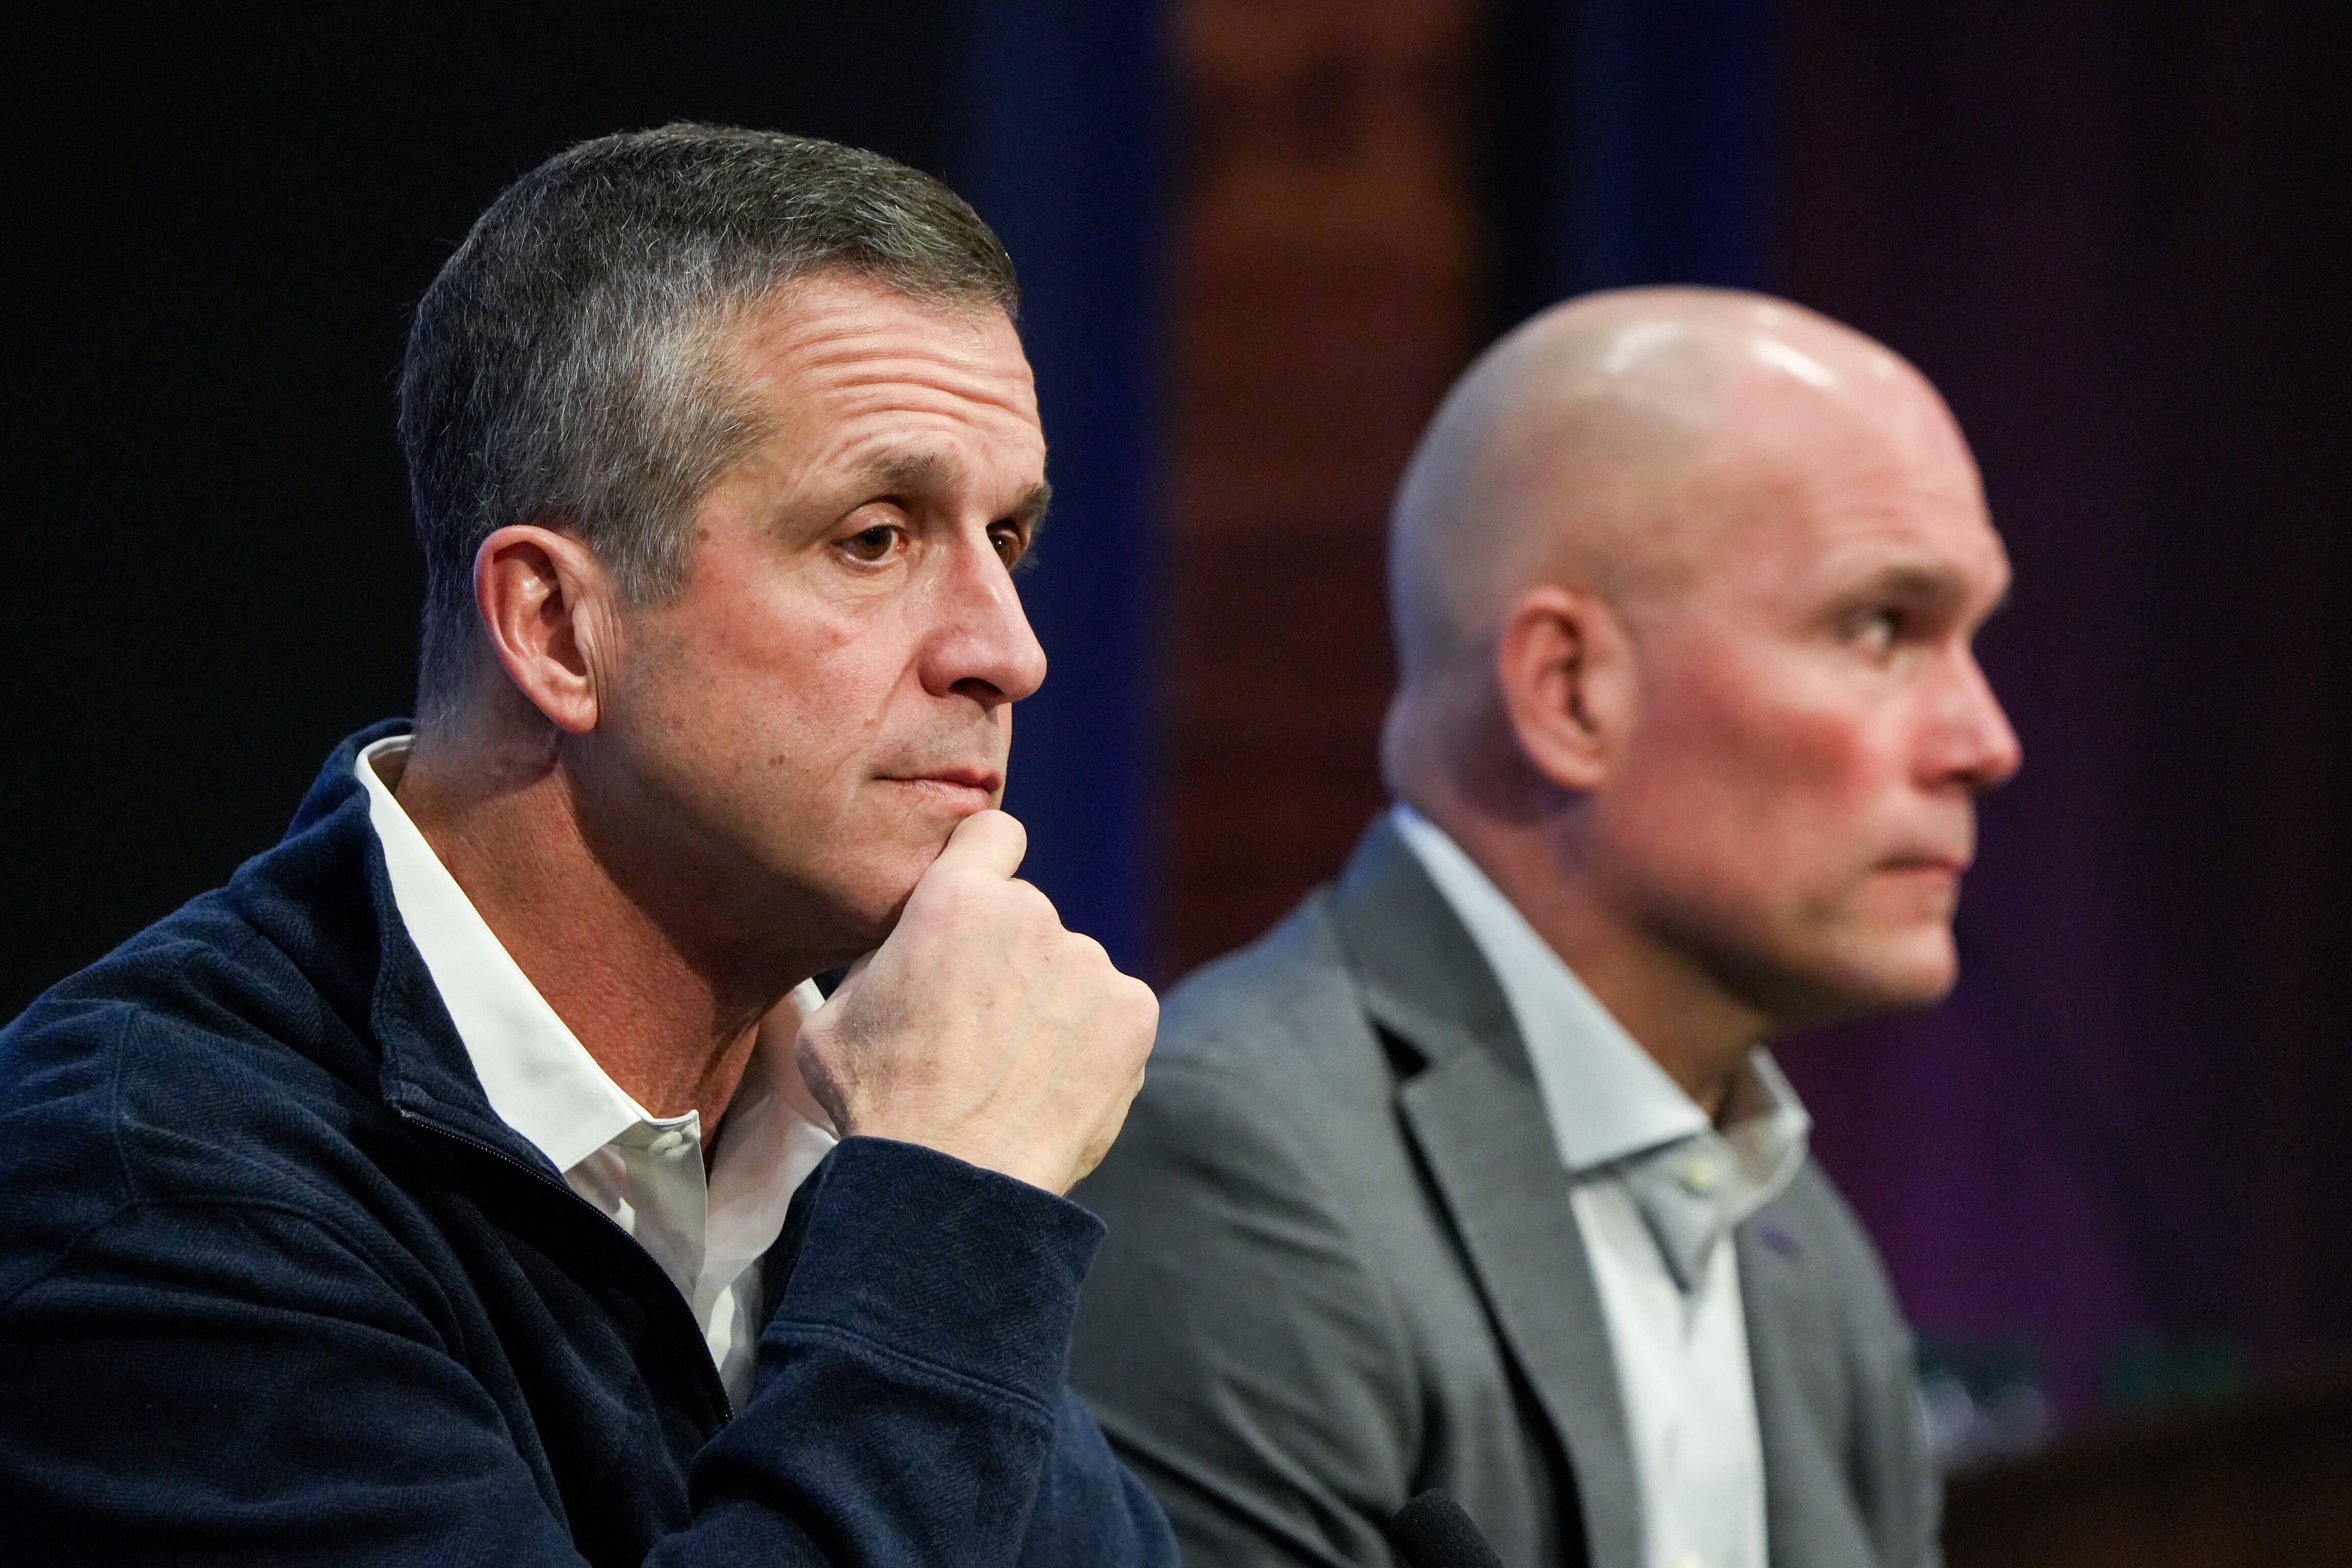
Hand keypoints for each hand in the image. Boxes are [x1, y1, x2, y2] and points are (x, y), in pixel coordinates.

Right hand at [794, 810, 1157, 1193]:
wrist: (953, 1181)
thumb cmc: (879, 1103)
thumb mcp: (835, 1017)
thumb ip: (879, 962)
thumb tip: (902, 950)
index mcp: (956, 898)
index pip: (993, 833)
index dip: (984, 861)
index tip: (979, 899)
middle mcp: (1033, 915)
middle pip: (1027, 918)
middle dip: (1008, 959)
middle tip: (978, 1028)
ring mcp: (1090, 963)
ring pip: (1070, 970)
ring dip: (1050, 1004)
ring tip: (1014, 1072)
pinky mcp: (1135, 1011)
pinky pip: (1112, 1012)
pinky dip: (1091, 1041)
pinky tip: (1053, 1085)